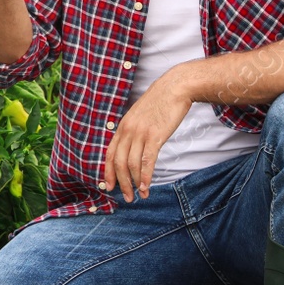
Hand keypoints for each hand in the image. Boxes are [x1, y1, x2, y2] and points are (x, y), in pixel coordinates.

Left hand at [102, 72, 193, 202]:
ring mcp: (141, 133)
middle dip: (121, 183)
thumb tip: (133, 148)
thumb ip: (134, 131)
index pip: (110, 154)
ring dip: (135, 183)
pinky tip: (147, 186)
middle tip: (126, 197)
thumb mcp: (140, 116)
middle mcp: (128, 131)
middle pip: (119, 163)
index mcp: (122, 127)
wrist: (175, 87)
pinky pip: (147, 161)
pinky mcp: (155, 136)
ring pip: (132, 165)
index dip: (108, 172)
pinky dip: (146, 176)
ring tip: (140, 195)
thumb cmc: (160, 102)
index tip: (109, 186)